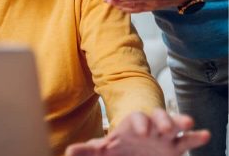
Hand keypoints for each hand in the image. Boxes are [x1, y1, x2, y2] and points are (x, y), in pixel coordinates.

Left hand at [65, 109, 210, 155]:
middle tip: (165, 127)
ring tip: (188, 123)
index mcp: (131, 126)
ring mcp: (163, 134)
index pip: (135, 121)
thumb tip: (68, 152)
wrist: (135, 138)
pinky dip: (194, 136)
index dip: (138, 123)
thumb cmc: (119, 143)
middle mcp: (149, 126)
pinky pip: (187, 139)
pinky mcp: (175, 145)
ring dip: (179, 123)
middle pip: (156, 119)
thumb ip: (88, 150)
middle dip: (161, 121)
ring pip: (173, 125)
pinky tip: (203, 134)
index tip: (141, 130)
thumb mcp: (104, 148)